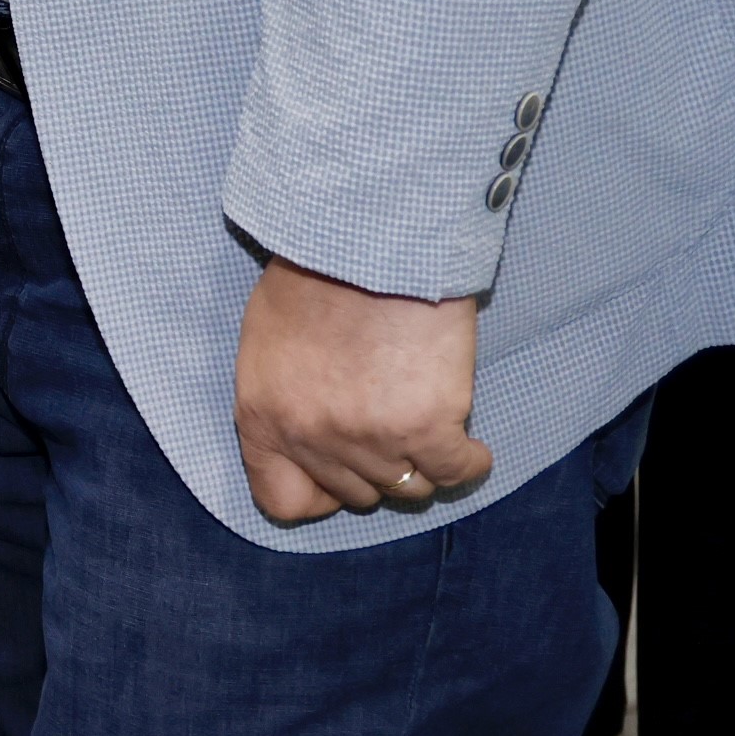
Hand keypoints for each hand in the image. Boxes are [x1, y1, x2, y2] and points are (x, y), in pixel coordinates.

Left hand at [229, 259, 488, 525]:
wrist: (370, 235)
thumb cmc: (316, 270)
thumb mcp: (267, 339)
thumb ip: (283, 399)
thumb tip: (310, 433)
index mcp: (264, 417)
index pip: (282, 500)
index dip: (318, 492)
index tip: (341, 471)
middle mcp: (313, 438)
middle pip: (357, 492)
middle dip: (374, 465)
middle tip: (391, 424)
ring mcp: (372, 439)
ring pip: (409, 487)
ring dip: (420, 462)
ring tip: (429, 428)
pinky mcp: (429, 426)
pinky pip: (457, 471)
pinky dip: (469, 461)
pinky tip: (469, 446)